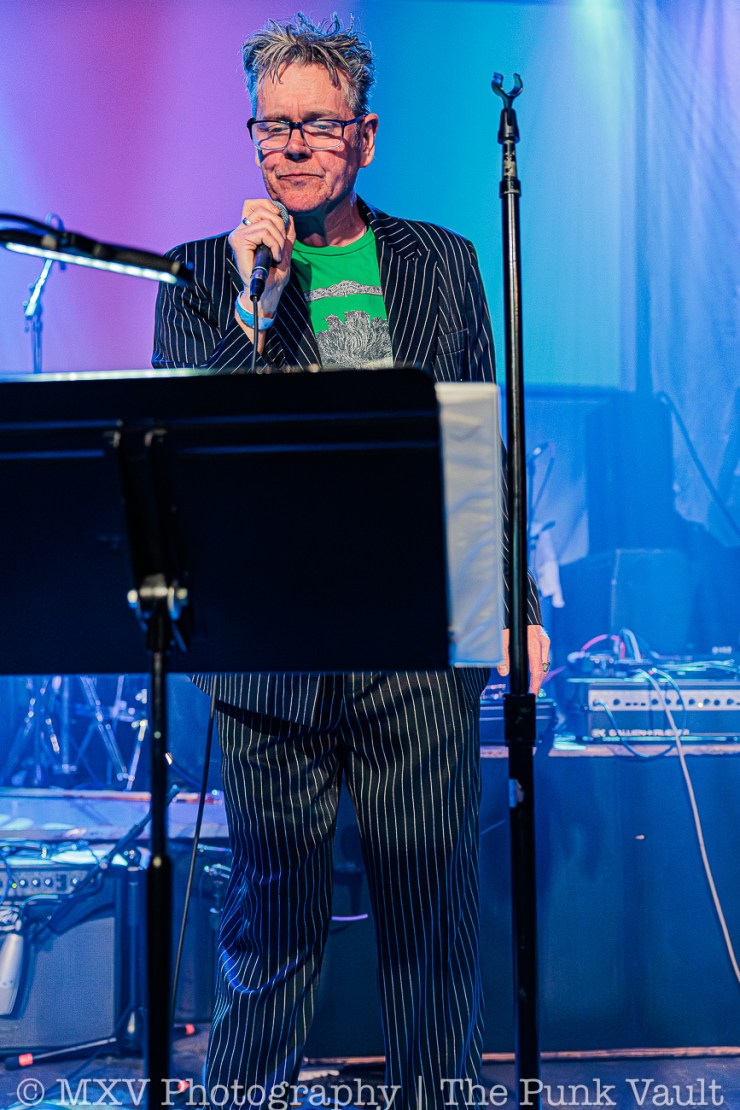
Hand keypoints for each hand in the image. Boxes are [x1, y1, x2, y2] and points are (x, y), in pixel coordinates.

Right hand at [228, 199, 295, 321]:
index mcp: (248, 230)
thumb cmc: (274, 275)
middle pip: (262, 209)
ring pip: (266, 223)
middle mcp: (240, 231)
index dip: (269, 206)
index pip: (253, 204)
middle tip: (281, 245)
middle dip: (279, 225)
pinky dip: (275, 245)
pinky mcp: (239, 242)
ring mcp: (238, 236)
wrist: (268, 293)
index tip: (280, 221)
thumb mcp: (284, 249)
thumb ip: (286, 233)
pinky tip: (274, 257)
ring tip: (277, 255)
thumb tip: (289, 216)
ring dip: (279, 240)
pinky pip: (264, 232)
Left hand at [496, 625, 550, 695]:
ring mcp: (545, 641)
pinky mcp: (543, 639)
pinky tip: (533, 671)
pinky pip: (543, 656)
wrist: (520, 606)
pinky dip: (539, 665)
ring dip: (539, 675)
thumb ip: (504, 655)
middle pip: (544, 669)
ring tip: (532, 686)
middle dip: (538, 683)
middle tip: (532, 693)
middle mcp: (543, 643)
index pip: (537, 670)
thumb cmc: (512, 620)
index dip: (535, 685)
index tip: (533, 694)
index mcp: (534, 644)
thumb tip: (504, 672)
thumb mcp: (503, 637)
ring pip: (544, 663)